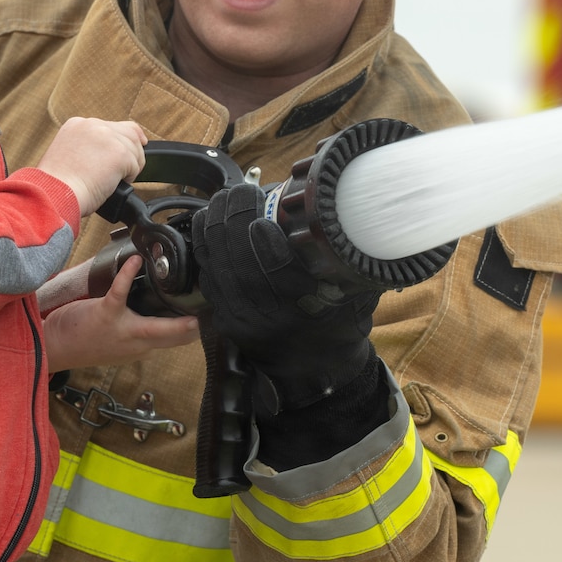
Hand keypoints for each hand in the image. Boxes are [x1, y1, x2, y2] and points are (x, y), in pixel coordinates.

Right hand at [37, 117, 147, 214]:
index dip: (124, 139)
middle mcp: (92, 125)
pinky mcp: (119, 152)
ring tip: (114, 181)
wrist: (53, 195)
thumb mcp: (67, 155)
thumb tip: (108, 155)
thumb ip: (87, 148)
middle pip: (129, 133)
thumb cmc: (57, 186)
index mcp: (77, 125)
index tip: (127, 150)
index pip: (111, 125)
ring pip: (135, 148)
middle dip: (132, 152)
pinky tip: (113, 185)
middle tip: (126, 171)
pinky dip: (129, 177)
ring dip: (131, 167)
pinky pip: (136, 164)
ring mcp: (107, 137)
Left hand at [43, 256, 200, 369]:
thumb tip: (160, 312)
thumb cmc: (83, 341)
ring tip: (192, 294)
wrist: (53, 347)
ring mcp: (123, 330)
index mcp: (143, 347)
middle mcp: (137, 343)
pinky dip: (129, 274)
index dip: (197, 330)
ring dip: (177, 313)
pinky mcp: (105, 314)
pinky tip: (135, 261)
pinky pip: (122, 292)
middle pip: (177, 337)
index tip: (213, 317)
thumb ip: (141, 332)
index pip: (178, 341)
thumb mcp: (119, 342)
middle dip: (198, 326)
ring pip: (157, 325)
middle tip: (217, 309)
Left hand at [193, 184, 379, 413]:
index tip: (256, 196)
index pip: (270, 256)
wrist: (314, 370)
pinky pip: (208, 276)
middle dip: (230, 215)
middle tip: (238, 191)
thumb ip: (344, 254)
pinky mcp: (226, 318)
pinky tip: (209, 226)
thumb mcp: (355, 289)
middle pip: (235, 254)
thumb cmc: (338, 324)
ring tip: (222, 201)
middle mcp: (269, 310)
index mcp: (304, 300)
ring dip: (213, 226)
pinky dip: (205, 247)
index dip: (255, 221)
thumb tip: (338, 210)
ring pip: (215, 263)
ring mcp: (242, 316)